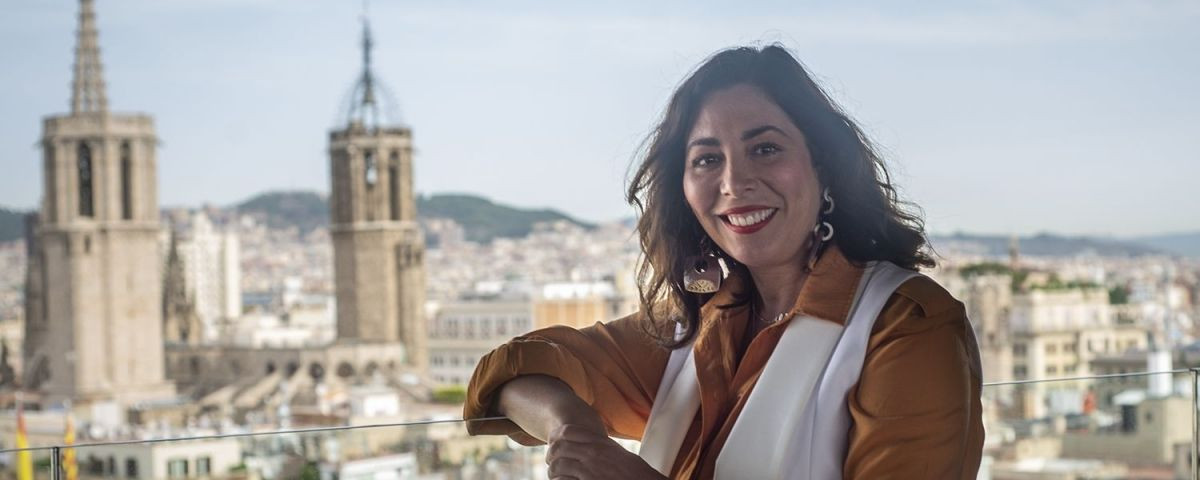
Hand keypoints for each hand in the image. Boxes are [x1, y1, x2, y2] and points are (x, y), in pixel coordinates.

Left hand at [545, 424, 666, 479]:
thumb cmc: (637, 473)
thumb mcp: (621, 454)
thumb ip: (605, 448)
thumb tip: (597, 445)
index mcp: (600, 443)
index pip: (569, 431)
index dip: (557, 436)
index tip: (554, 442)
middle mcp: (593, 454)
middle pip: (560, 447)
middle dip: (551, 454)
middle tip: (550, 461)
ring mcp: (589, 470)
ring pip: (558, 464)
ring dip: (553, 470)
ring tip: (553, 474)